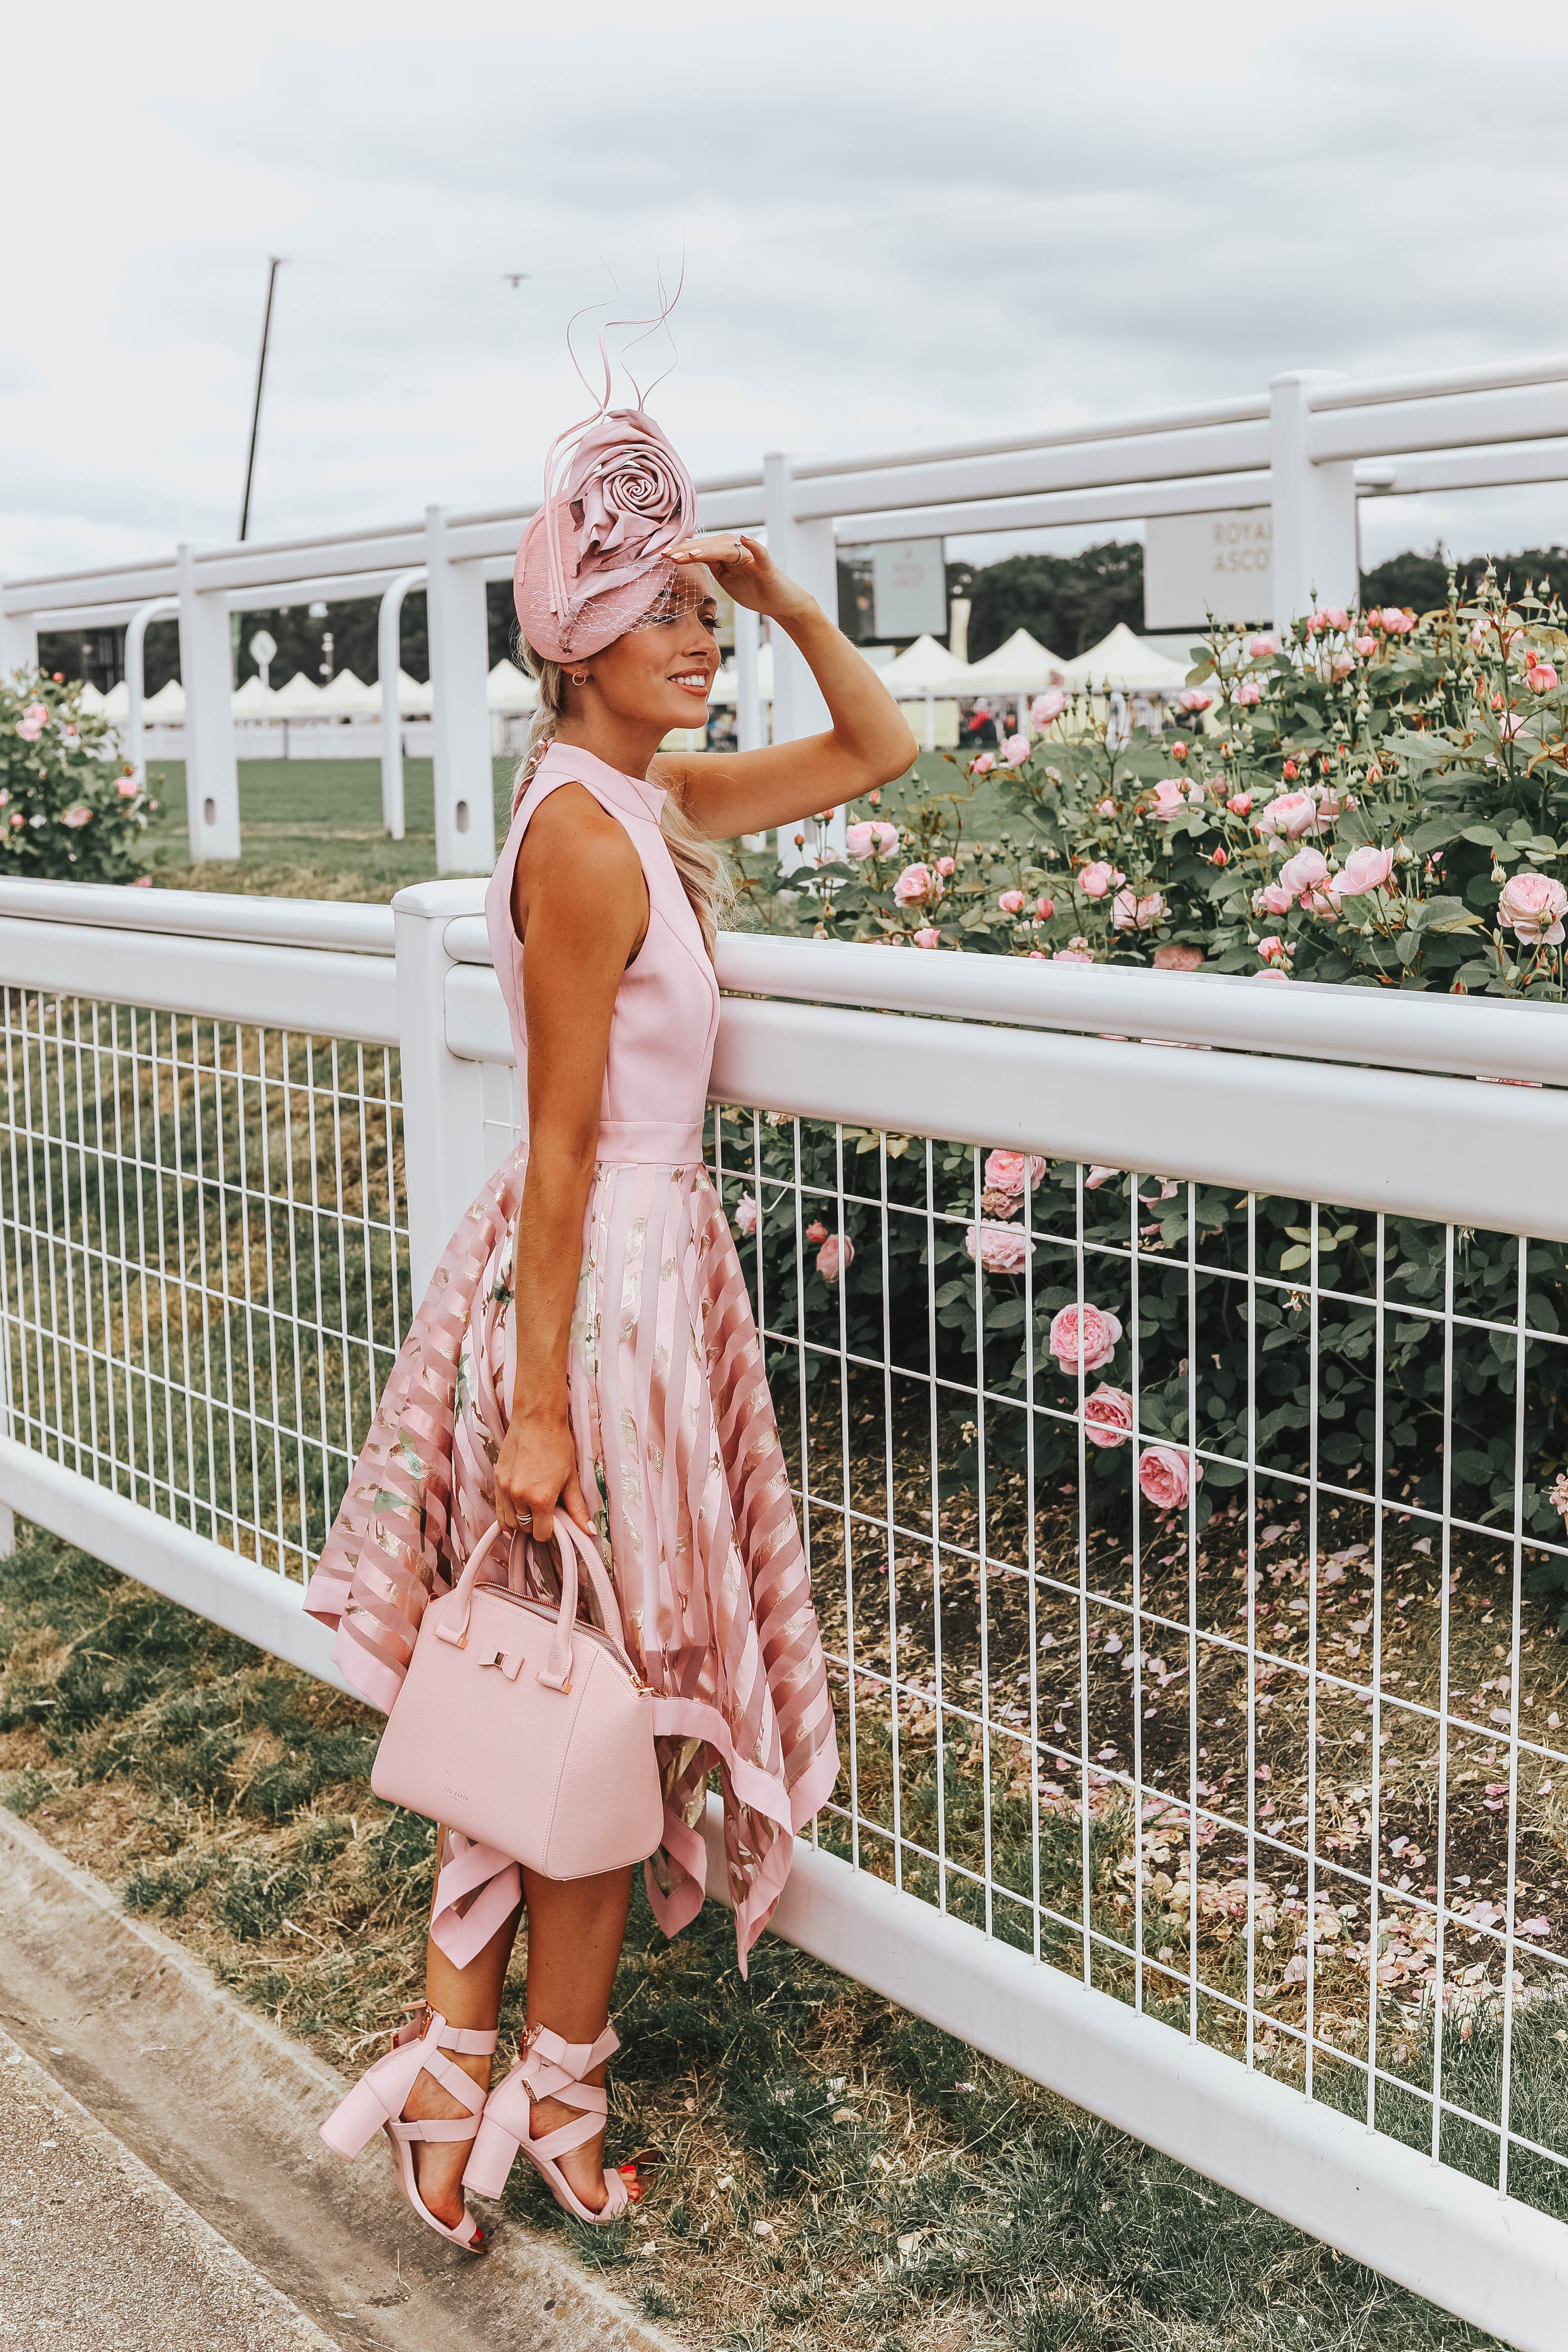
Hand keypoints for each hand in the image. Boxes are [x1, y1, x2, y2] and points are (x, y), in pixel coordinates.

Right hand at [493, 1404, 593, 1547]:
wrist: (537, 1419)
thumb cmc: (557, 1445)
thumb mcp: (571, 1479)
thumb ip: (577, 1508)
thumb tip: (589, 1531)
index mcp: (540, 1499)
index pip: (541, 1534)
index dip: (550, 1532)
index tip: (554, 1523)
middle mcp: (519, 1497)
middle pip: (524, 1529)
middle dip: (535, 1525)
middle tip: (545, 1513)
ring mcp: (504, 1489)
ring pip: (507, 1523)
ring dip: (519, 1521)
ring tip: (531, 1509)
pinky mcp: (496, 1480)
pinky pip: (498, 1508)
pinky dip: (507, 1512)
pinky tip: (518, 1505)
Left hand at [667, 533, 815, 626]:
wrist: (781, 603)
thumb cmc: (754, 590)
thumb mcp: (726, 580)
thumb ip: (711, 568)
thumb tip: (686, 561)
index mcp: (725, 556)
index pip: (700, 551)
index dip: (682, 552)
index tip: (663, 554)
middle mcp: (737, 551)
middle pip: (710, 547)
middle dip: (688, 550)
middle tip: (668, 553)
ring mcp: (752, 558)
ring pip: (728, 549)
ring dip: (710, 549)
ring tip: (693, 553)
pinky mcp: (767, 566)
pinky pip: (760, 553)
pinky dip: (754, 546)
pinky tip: (744, 539)